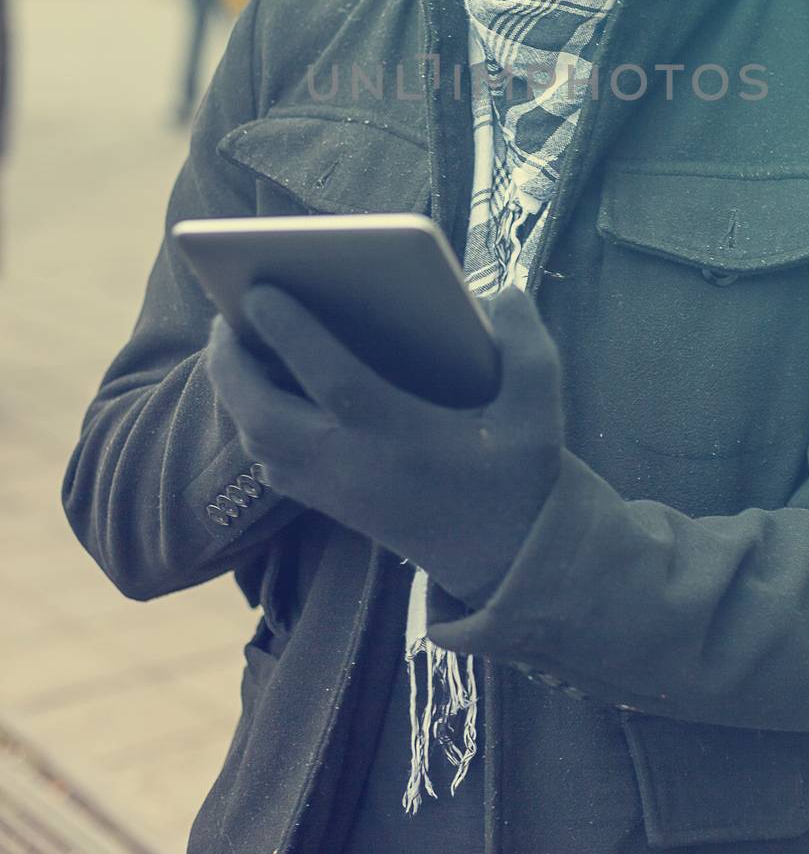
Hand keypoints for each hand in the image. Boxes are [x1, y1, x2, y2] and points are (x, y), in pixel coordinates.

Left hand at [204, 282, 564, 606]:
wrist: (513, 565)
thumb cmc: (521, 478)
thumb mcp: (541, 409)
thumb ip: (527, 344)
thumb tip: (498, 289)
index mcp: (402, 439)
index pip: (332, 380)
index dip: (292, 333)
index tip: (260, 289)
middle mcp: (356, 468)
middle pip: (264, 419)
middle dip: (231, 366)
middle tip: (222, 312)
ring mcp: (337, 492)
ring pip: (258, 445)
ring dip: (234, 393)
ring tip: (231, 340)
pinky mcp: (333, 506)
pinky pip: (270, 464)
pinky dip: (251, 422)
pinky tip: (258, 389)